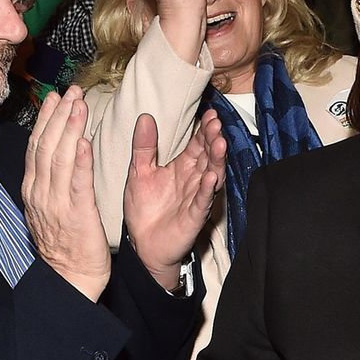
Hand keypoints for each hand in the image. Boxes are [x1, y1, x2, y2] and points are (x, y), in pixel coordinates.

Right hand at [24, 88, 111, 301]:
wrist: (70, 277)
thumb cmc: (65, 242)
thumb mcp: (50, 206)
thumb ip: (51, 180)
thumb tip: (57, 150)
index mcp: (34, 189)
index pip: (37, 147)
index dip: (47, 120)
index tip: (56, 97)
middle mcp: (40, 192)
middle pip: (46, 146)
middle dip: (59, 116)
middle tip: (71, 91)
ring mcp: (56, 203)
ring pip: (60, 159)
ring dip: (70, 129)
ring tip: (79, 105)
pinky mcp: (76, 214)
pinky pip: (78, 183)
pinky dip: (81, 161)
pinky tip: (86, 141)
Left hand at [122, 111, 225, 287]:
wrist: (142, 245)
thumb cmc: (144, 209)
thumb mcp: (139, 172)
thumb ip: (144, 146)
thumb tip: (145, 117)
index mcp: (182, 168)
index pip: (197, 145)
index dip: (204, 130)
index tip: (210, 114)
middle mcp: (193, 180)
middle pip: (207, 156)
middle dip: (213, 139)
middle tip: (215, 124)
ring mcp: (196, 197)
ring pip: (211, 175)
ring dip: (216, 160)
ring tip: (219, 143)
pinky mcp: (194, 216)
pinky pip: (203, 201)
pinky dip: (208, 189)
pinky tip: (212, 177)